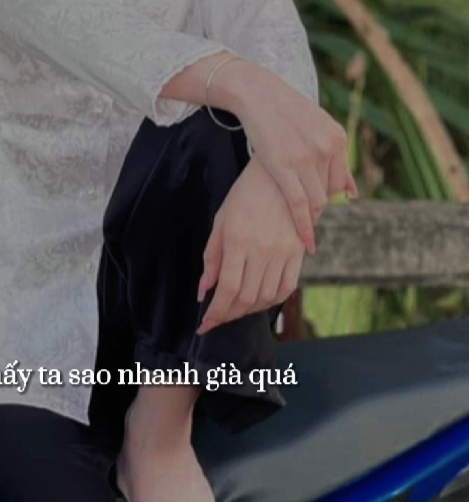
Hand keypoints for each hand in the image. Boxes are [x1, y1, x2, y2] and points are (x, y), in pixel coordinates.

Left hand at [196, 154, 305, 333]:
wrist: (280, 176)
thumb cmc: (244, 197)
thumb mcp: (220, 222)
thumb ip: (211, 258)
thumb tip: (203, 292)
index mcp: (237, 240)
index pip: (227, 288)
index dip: (216, 312)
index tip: (205, 325)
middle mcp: (261, 249)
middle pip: (246, 297)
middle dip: (229, 314)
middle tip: (218, 318)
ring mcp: (283, 252)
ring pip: (266, 296)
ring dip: (248, 310)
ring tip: (235, 310)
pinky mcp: (298, 252)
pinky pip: (287, 288)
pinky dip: (272, 301)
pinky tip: (259, 301)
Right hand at [232, 63, 357, 253]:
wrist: (257, 93)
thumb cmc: (284, 110)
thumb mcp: (318, 127)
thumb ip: (336, 158)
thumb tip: (353, 192)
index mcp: (337, 138)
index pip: (340, 181)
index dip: (329, 198)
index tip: (318, 209)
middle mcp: (327, 148)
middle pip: (329, 193)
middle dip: (318, 210)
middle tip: (308, 224)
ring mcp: (306, 158)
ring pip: (316, 202)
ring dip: (312, 221)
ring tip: (304, 234)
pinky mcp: (284, 167)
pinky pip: (299, 204)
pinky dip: (304, 226)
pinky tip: (306, 243)